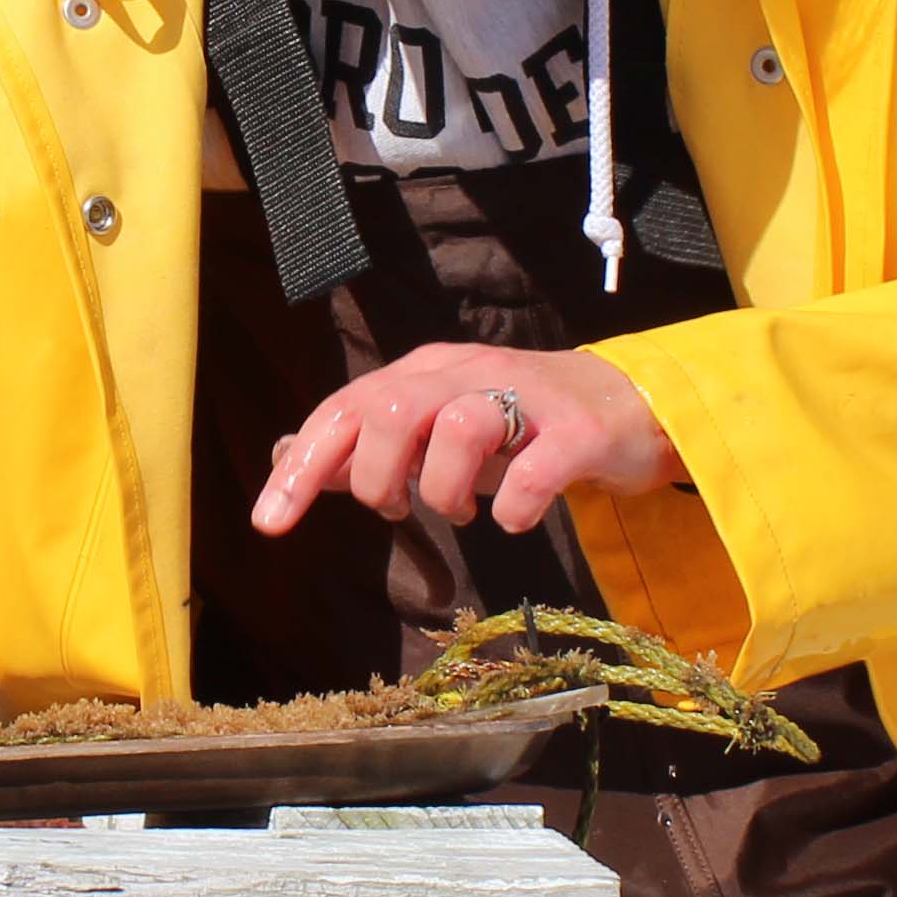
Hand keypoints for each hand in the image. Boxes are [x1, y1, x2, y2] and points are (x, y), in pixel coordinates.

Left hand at [254, 344, 682, 541]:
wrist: (628, 407)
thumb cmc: (518, 425)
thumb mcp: (431, 429)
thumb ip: (362, 444)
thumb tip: (285, 457)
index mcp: (424, 373)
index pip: (344, 409)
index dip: (302, 466)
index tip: (268, 522)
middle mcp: (466, 374)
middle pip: (389, 409)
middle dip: (375, 476)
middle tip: (398, 508)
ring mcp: (525, 398)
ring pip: (457, 427)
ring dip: (442, 489)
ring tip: (458, 512)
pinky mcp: (577, 432)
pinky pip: (535, 468)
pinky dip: (513, 505)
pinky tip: (512, 519)